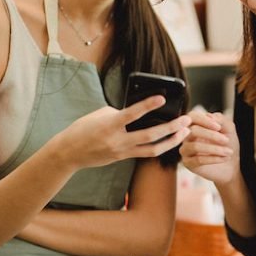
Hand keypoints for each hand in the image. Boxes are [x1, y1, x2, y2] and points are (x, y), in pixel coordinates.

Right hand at [54, 95, 191, 169]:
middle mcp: (118, 140)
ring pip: (153, 149)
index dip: (148, 105)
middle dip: (171, 128)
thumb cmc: (83, 128)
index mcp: (110, 125)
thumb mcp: (100, 114)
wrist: (69, 152)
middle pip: (150, 135)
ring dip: (171, 141)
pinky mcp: (123, 157)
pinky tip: (171, 140)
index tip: (162, 98)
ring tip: (184, 132)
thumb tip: (141, 111)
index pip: (132, 114)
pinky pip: (146, 153)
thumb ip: (121, 112)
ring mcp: (122, 151)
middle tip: (186, 119)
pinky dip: (160, 146)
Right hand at [180, 111, 237, 186]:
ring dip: (215, 149)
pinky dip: (214, 158)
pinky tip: (225, 158)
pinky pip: (198, 159)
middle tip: (227, 140)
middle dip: (212, 135)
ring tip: (229, 152)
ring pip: (195, 146)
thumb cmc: (228, 144)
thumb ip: (221, 120)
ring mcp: (186, 150)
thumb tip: (209, 116)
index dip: (204, 120)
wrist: (231, 165)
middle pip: (193, 131)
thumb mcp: (229, 129)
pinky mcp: (188, 163)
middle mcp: (187, 136)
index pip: (192, 117)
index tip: (219, 127)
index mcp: (195, 124)